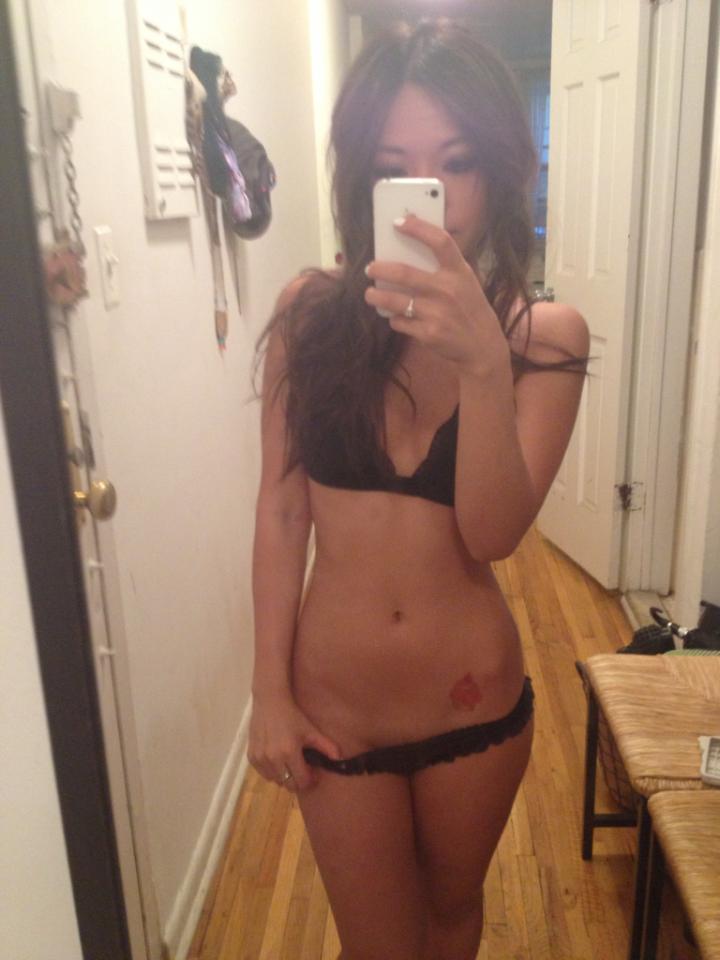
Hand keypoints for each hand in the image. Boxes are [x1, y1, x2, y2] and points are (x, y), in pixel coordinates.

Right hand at [247, 691, 341, 791]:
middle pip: (288, 784)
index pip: (301, 781)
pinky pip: (263, 774)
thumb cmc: (292, 716)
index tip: (313, 773)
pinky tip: (277, 760)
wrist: (269, 702)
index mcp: (289, 752)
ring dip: (284, 777)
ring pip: (275, 781)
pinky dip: (271, 772)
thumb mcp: (310, 730)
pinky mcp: (251, 756)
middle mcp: (273, 758)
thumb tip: (339, 759)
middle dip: (298, 781)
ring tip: (289, 764)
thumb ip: (326, 746)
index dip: (309, 780)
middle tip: (303, 770)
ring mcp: (260, 758)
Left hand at [364, 215, 508, 374]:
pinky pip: (399, 322)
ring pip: (394, 301)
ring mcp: (436, 313)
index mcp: (459, 272)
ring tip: (370, 294)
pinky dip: (394, 319)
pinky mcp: (428, 333)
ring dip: (376, 296)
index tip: (398, 222)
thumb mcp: (466, 283)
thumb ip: (444, 269)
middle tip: (369, 268)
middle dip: (380, 269)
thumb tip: (407, 252)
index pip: (440, 241)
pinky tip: (396, 317)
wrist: (483, 346)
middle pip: (404, 273)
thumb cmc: (471, 309)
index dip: (418, 228)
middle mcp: (447, 290)